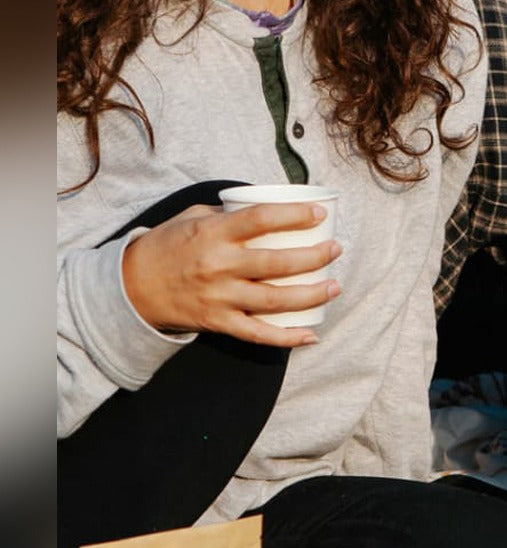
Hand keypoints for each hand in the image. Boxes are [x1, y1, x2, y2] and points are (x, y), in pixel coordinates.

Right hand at [121, 202, 341, 346]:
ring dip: (311, 294)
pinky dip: (287, 338)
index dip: (295, 215)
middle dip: (314, 256)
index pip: (261, 219)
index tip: (319, 214)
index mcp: (213, 233)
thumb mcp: (191, 218)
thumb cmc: (166, 247)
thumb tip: (264, 209)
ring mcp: (219, 297)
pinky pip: (258, 334)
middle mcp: (218, 266)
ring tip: (334, 286)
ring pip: (275, 299)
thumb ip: (226, 213)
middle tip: (335, 249)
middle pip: (277, 262)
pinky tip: (311, 335)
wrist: (130, 288)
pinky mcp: (218, 322)